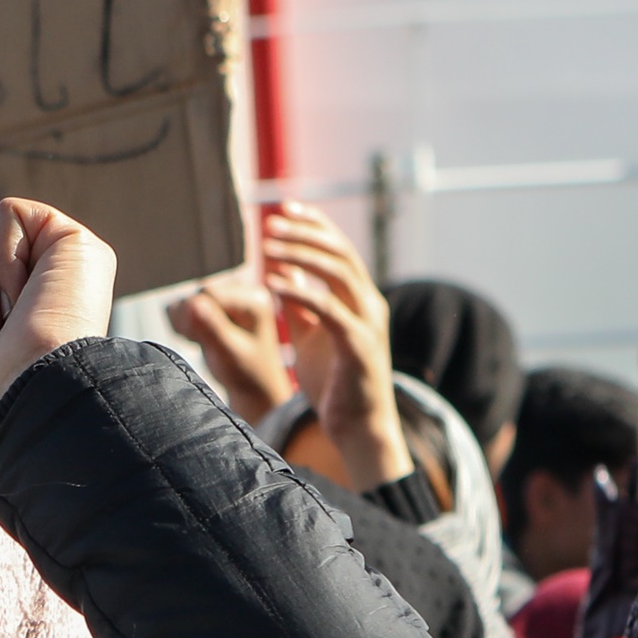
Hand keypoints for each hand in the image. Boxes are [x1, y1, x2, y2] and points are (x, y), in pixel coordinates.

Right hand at [167, 273, 291, 423]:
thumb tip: (192, 303)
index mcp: (253, 299)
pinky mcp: (213, 306)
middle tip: (205, 344)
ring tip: (203, 343)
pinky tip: (198, 340)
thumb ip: (212, 328)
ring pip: (187, 301)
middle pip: (196, 294)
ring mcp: (227, 298)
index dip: (194, 315)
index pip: (208, 292)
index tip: (200, 340)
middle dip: (191, 320)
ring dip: (185, 324)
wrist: (251, 388)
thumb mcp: (230, 353)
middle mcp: (241, 292)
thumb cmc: (246, 373)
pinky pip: (183, 308)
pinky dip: (183, 326)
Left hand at [260, 203, 412, 493]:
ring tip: (268, 245)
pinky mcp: (358, 346)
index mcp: (360, 299)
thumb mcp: (312, 334)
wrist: (358, 428)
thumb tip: (279, 269)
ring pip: (338, 273)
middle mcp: (369, 304)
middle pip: (340, 253)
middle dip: (305, 233)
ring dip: (300, 254)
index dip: (315, 224)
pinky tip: (273, 283)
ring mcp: (367, 324)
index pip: (341, 249)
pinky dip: (300, 292)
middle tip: (271, 223)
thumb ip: (299, 302)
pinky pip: (328, 309)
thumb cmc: (334, 382)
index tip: (285, 208)